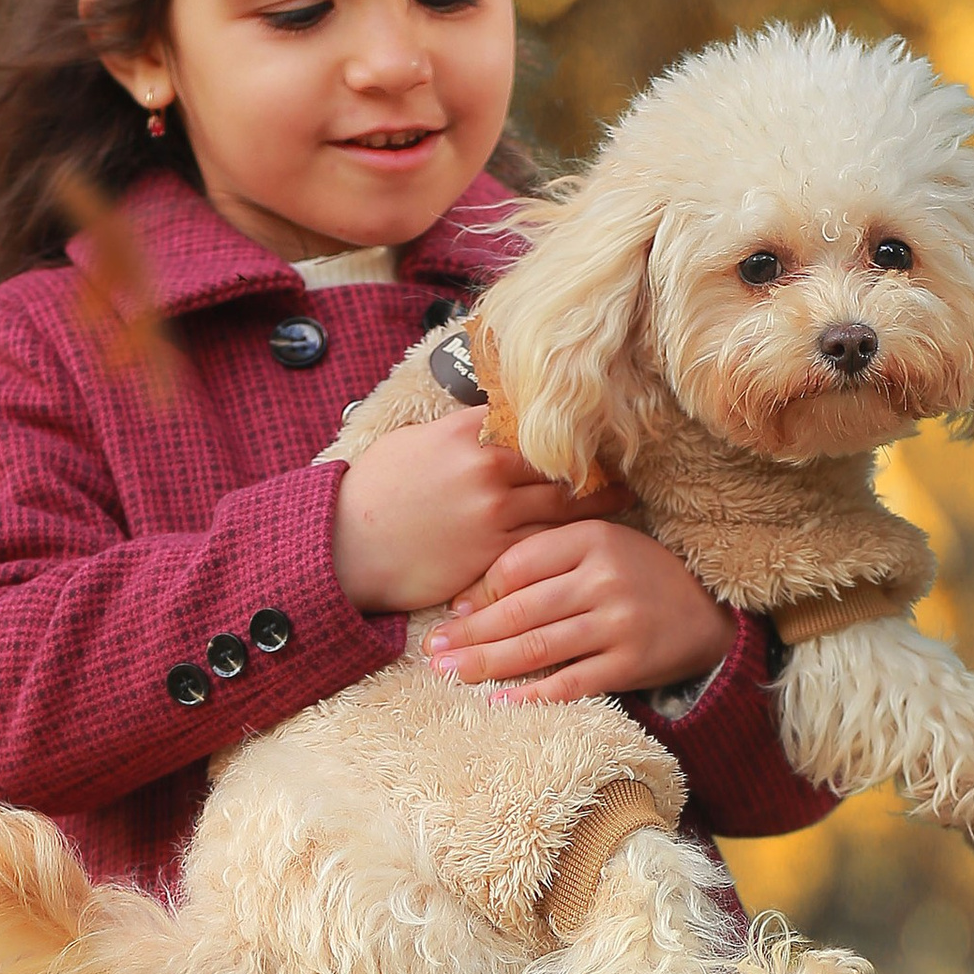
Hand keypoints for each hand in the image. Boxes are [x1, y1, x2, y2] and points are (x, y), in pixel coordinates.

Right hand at [331, 410, 631, 615]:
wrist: (346, 548)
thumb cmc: (375, 493)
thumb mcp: (415, 442)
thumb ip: (462, 430)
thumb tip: (495, 419)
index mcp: (467, 431)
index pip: (535, 419)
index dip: (569, 424)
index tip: (596, 426)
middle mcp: (486, 467)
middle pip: (561, 458)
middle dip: (598, 462)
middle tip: (627, 463)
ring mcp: (492, 513)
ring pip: (565, 503)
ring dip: (600, 502)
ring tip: (624, 499)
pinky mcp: (492, 554)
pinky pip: (547, 544)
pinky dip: (572, 540)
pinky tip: (592, 540)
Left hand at [425, 522, 734, 704]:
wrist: (708, 609)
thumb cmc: (638, 576)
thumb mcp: (599, 547)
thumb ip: (545, 560)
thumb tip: (470, 597)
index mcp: (591, 538)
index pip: (518, 565)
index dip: (479, 591)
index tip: (450, 613)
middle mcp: (604, 578)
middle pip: (521, 610)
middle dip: (470, 634)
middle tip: (432, 651)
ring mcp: (619, 622)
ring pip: (538, 647)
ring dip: (488, 665)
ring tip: (450, 675)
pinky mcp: (631, 662)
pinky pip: (571, 682)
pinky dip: (533, 695)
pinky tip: (499, 701)